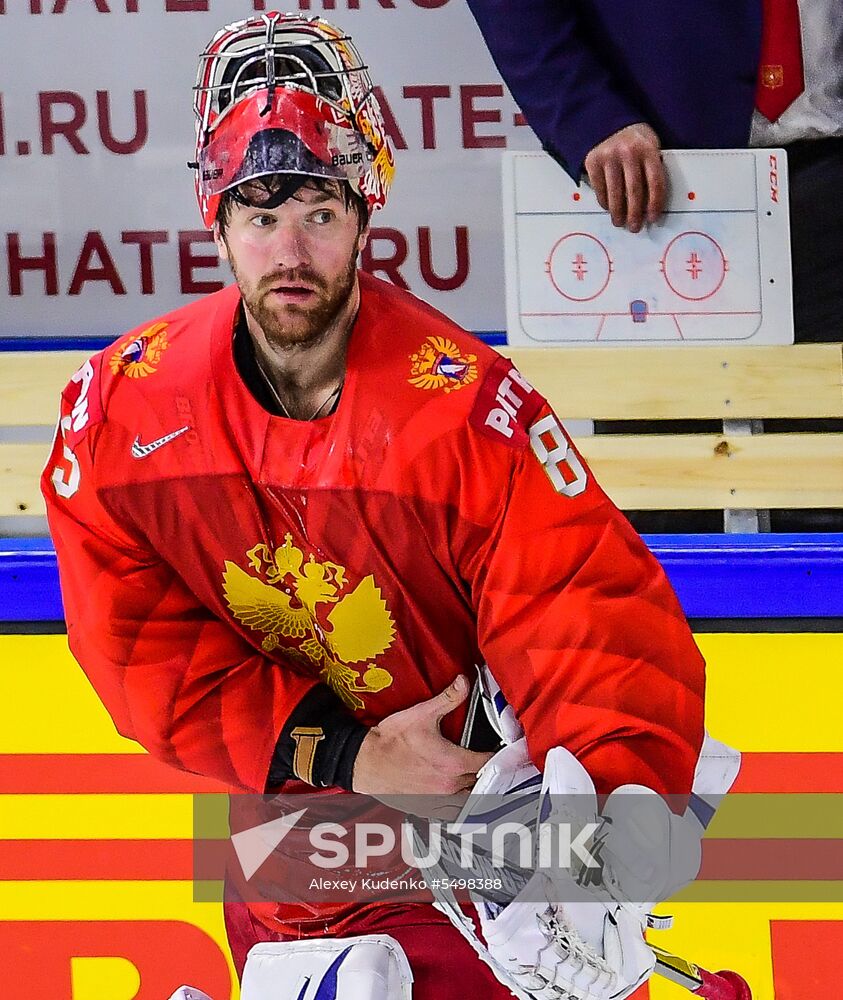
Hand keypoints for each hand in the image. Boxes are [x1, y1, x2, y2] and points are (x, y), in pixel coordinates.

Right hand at [352, 675, 492, 796]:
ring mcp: (438, 799)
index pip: (488, 763)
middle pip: (481, 781)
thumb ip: (448, 698)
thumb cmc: (392, 740)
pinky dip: (459, 803)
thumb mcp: (422, 714)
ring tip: (478, 778)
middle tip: (491, 761)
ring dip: (475, 788)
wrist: (366, 762)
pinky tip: (458, 793)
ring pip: (469, 798)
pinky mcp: (427, 807)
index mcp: (453, 764)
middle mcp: (450, 785)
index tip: (503, 749)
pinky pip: (452, 810)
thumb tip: (464, 681)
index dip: (499, 755)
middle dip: (487, 771)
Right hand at [583, 123, 665, 232]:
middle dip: (635, 213)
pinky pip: (600, 189)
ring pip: (615, 193)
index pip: (655, 182)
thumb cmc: (632, 138)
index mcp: (648, 149)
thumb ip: (652, 166)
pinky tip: (608, 208)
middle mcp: (629, 153)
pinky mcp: (593, 162)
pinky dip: (604, 202)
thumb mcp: (648, 144)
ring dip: (617, 212)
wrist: (605, 119)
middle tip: (634, 227)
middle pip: (634, 191)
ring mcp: (609, 157)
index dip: (655, 204)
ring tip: (619, 222)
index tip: (652, 218)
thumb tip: (652, 199)